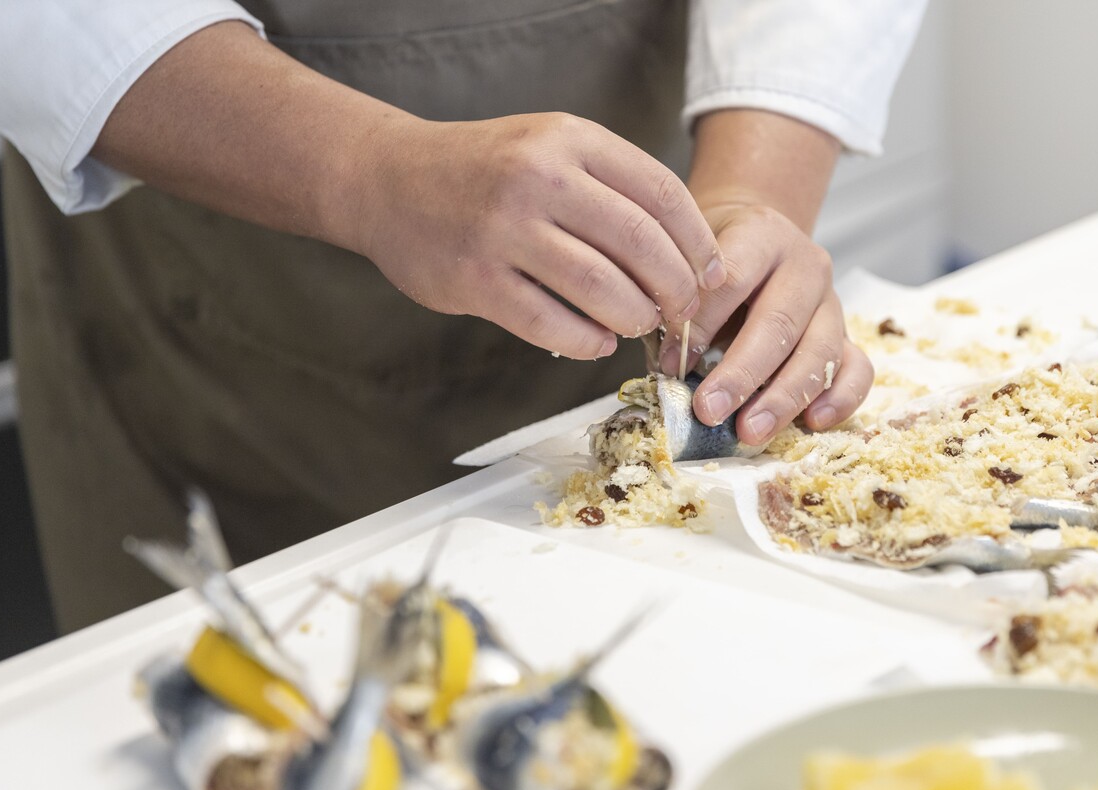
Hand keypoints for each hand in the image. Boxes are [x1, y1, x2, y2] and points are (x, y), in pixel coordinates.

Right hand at [348, 113, 725, 359]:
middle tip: (681, 312)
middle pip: (640, 243)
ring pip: (601, 289)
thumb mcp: (552, 148)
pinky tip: (596, 341)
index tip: (710, 275)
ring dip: (634, 318)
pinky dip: (587, 341)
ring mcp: (504, 229)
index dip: (697, 243)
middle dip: (675, 288)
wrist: (387, 179)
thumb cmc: (486, 171)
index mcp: (569, 140)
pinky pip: (552, 324)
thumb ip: (613, 187)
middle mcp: (539, 177)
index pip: (661, 193)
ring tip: (638, 325)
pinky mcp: (475, 279)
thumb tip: (687, 255)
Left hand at [659, 200, 872, 443]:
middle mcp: (805, 266)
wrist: (760, 243)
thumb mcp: (691, 263)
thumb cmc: (715, 263)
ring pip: (820, 351)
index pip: (733, 279)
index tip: (670, 364)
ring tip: (750, 432)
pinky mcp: (848, 336)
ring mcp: (832, 303)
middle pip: (779, 322)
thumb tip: (668, 364)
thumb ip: (681, 305)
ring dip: (784, 397)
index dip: (701, 324)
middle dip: (742, 373)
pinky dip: (840, 399)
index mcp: (761, 236)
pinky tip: (812, 422)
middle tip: (709, 411)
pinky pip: (858, 370)